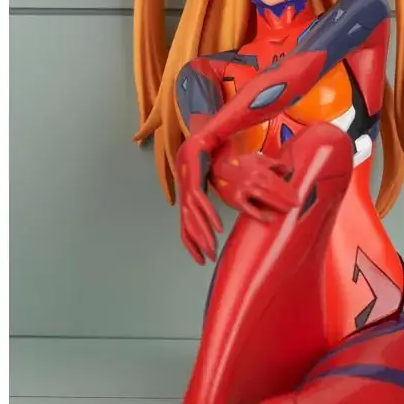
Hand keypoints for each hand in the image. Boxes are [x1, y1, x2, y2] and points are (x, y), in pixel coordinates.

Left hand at [174, 135, 223, 264]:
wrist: (196, 143)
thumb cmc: (200, 164)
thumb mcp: (203, 184)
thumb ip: (206, 197)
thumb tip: (211, 207)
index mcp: (186, 202)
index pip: (185, 230)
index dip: (191, 246)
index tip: (200, 260)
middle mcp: (185, 201)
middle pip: (189, 229)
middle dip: (199, 246)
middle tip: (210, 259)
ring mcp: (188, 193)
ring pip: (195, 220)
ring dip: (205, 236)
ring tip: (214, 249)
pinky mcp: (194, 184)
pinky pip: (202, 204)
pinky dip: (210, 217)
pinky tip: (218, 228)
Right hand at [210, 150, 299, 221]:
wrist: (217, 169)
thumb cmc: (240, 164)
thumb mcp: (257, 159)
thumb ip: (274, 164)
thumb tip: (289, 170)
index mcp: (258, 169)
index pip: (276, 180)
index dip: (287, 189)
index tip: (297, 196)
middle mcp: (252, 179)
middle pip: (272, 189)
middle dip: (286, 197)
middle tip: (296, 204)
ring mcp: (243, 190)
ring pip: (263, 197)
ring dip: (277, 204)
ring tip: (287, 210)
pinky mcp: (236, 200)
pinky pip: (249, 209)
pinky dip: (260, 214)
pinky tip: (269, 218)